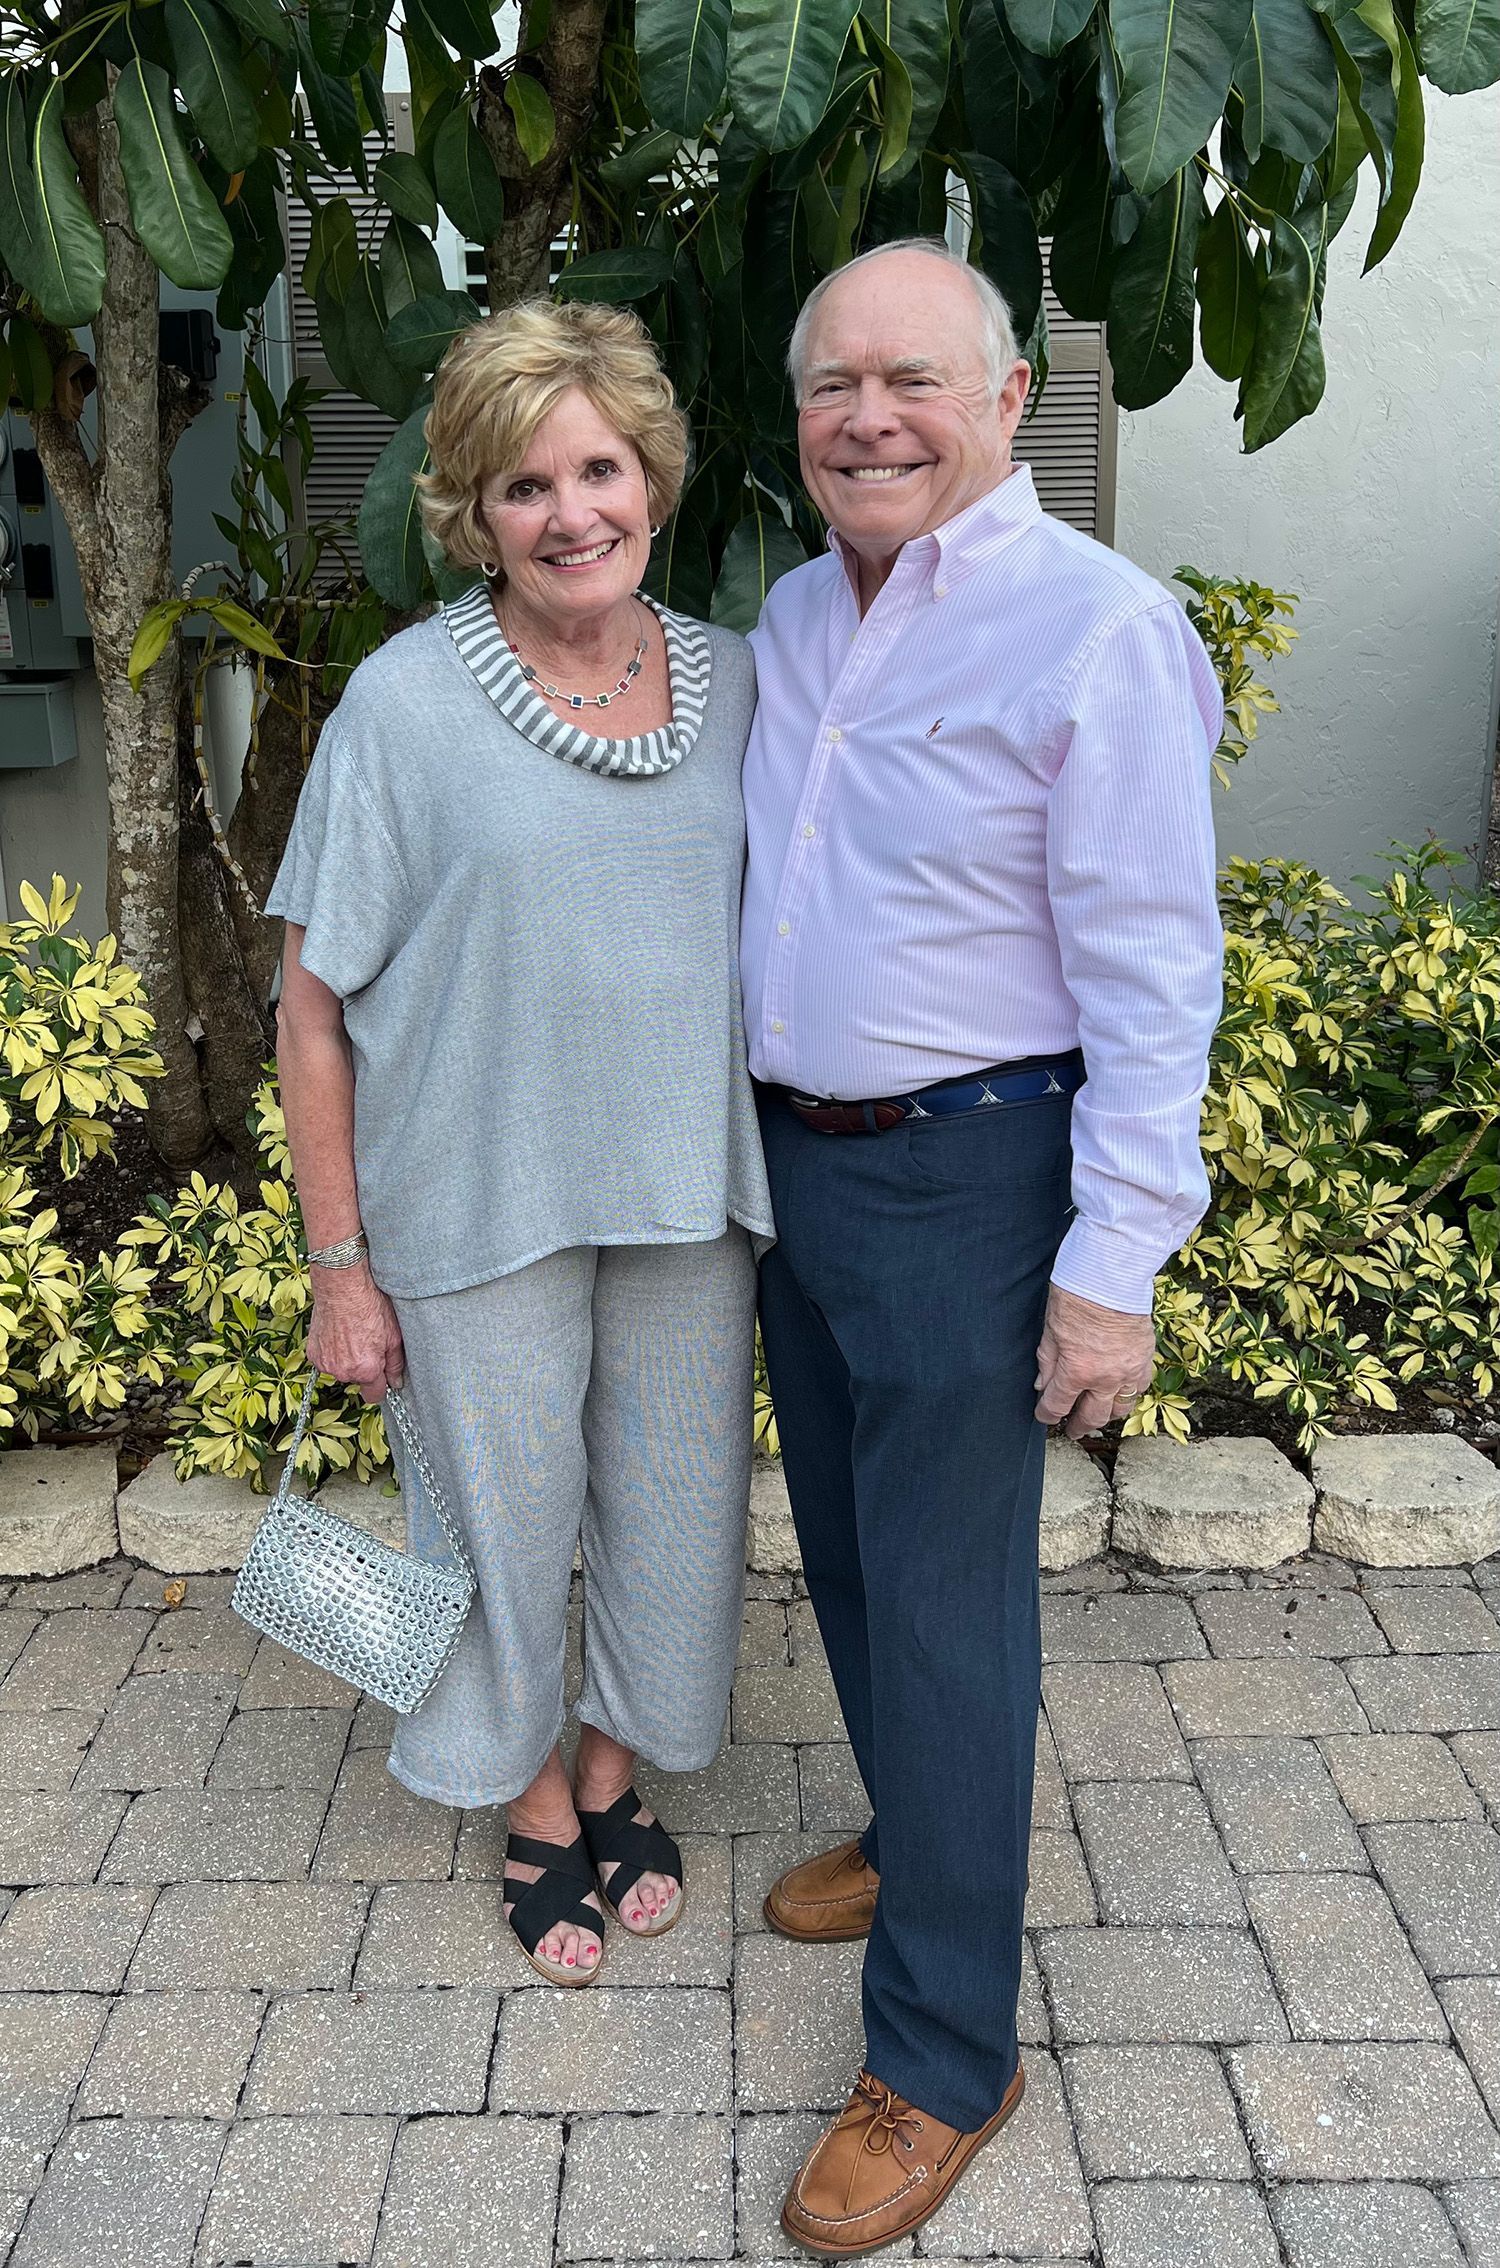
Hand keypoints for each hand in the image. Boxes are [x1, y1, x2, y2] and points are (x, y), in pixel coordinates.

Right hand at [306, 1265, 405, 1403]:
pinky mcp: (313, 1354)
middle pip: (357, 1380)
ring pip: (341, 1369)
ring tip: (352, 1335)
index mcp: (366, 1370)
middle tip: (367, 1342)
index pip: (374, 1395)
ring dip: (346, 1359)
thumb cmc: (370, 1306)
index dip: (380, 1385)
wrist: (341, 1288)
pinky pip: (326, 1360)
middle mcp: (343, 1371)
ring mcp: (325, 1363)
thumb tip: (396, 1382)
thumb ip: (396, 1364)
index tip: (382, 1375)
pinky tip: (338, 1333)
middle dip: (363, 1367)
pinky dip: (332, 1351)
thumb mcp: (394, 1336)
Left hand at [1034, 1283, 1154, 1437]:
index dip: (1047, 1415)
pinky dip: (1129, 1393)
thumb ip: (1048, 1362)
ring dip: (1107, 1414)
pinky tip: (1121, 1391)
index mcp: (1077, 1371)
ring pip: (1120, 1407)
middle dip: (1079, 1426)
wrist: (1112, 1275)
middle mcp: (1105, 1378)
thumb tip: (1043, 1384)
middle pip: (1092, 1416)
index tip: (1044, 1417)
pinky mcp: (1146, 1357)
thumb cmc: (1077, 1296)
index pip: (1058, 1406)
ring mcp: (1129, 1370)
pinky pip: (1140, 1387)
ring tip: (1097, 1414)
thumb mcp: (1050, 1330)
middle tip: (1072, 1430)